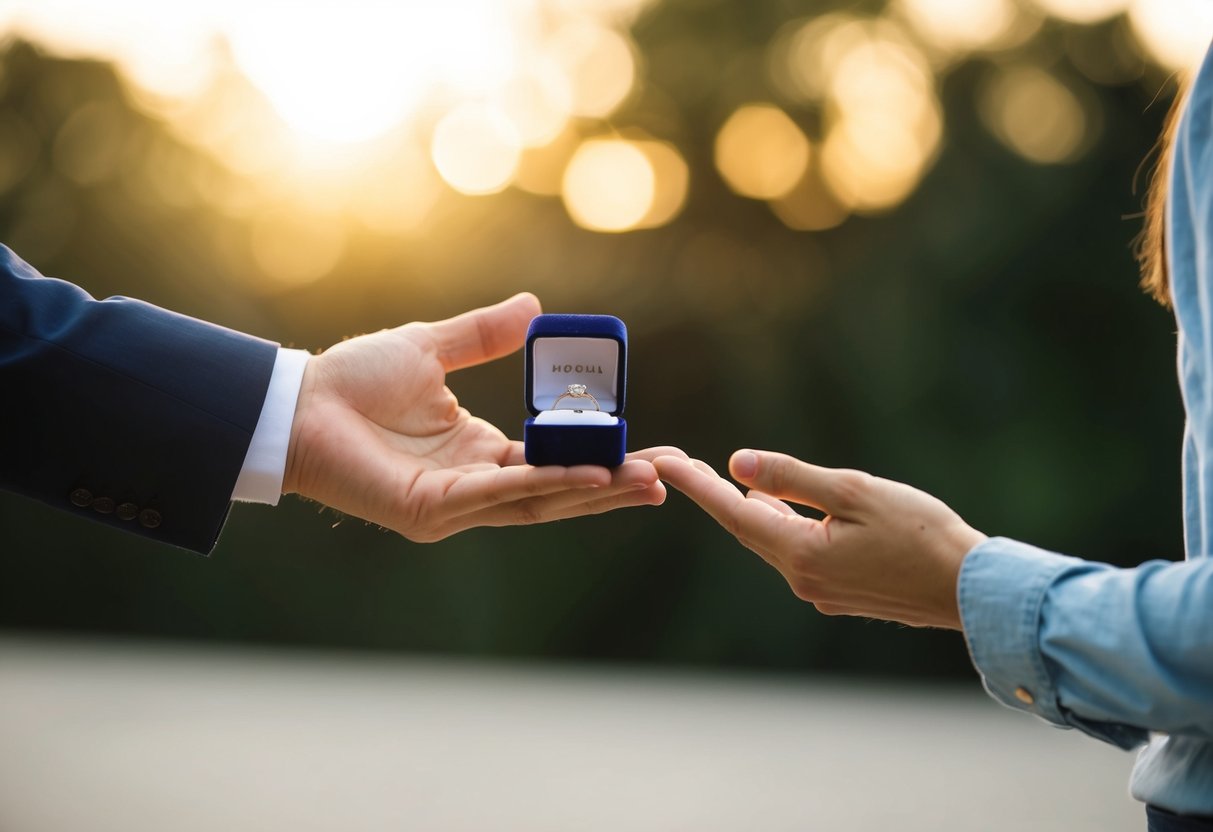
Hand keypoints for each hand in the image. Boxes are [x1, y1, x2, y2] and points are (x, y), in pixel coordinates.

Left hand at [283, 292, 679, 541]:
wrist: (299, 403)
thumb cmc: (354, 381)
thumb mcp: (432, 347)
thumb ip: (483, 335)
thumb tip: (535, 306)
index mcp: (479, 451)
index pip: (552, 460)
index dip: (598, 456)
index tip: (643, 446)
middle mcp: (475, 484)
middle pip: (558, 491)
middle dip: (612, 487)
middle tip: (665, 477)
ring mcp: (456, 503)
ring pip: (539, 501)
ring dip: (593, 493)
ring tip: (644, 482)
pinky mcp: (433, 511)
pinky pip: (498, 497)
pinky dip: (546, 485)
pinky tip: (588, 476)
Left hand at [654, 450, 986, 628]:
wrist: (971, 590)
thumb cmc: (922, 534)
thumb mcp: (855, 492)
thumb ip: (793, 478)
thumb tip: (737, 464)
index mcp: (800, 554)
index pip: (732, 511)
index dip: (694, 484)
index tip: (660, 462)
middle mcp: (800, 579)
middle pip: (744, 526)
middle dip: (710, 493)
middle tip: (676, 462)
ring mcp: (819, 590)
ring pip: (770, 540)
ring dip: (744, 508)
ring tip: (710, 478)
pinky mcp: (838, 591)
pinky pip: (794, 551)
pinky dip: (777, 524)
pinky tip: (773, 506)